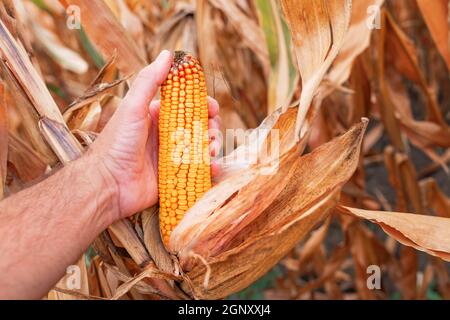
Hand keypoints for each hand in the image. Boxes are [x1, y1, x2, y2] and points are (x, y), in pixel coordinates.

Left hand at [89, 50, 220, 220]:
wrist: (108, 185)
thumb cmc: (117, 143)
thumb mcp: (133, 107)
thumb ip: (149, 80)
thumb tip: (167, 54)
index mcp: (158, 116)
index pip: (188, 105)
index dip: (204, 105)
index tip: (212, 108)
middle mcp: (167, 135)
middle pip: (200, 126)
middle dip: (211, 127)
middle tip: (211, 132)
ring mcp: (173, 156)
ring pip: (202, 147)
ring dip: (212, 146)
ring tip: (210, 150)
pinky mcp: (176, 175)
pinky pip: (199, 169)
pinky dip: (209, 168)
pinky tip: (212, 167)